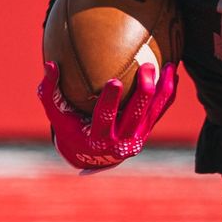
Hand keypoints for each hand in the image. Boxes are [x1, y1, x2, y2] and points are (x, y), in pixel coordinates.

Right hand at [36, 59, 174, 172]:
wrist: (92, 155)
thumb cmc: (71, 128)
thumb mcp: (57, 115)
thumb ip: (50, 92)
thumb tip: (51, 65)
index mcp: (97, 138)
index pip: (105, 118)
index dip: (111, 100)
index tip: (115, 80)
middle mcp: (120, 142)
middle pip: (136, 115)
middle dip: (144, 92)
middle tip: (147, 67)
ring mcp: (136, 138)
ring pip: (153, 113)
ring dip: (162, 90)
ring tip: (167, 66)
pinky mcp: (146, 132)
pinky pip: (160, 111)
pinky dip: (167, 94)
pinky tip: (172, 74)